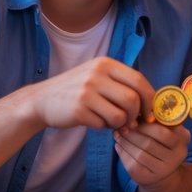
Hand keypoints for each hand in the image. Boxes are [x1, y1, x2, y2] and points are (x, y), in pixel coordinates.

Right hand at [32, 57, 153, 130]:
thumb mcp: (97, 76)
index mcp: (105, 64)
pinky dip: (103, 127)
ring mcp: (87, 92)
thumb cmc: (76, 90)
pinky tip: (94, 121)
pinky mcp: (79, 110)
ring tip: (111, 122)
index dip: (149, 99)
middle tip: (132, 123)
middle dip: (137, 115)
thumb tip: (150, 105)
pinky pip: (103, 124)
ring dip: (120, 124)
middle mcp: (96, 74)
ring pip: (120, 115)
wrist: (42, 100)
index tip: (150, 113)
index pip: (139, 80)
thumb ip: (121, 85)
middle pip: (132, 99)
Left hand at [113, 122, 190, 186]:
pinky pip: (133, 164)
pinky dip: (123, 152)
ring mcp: (163, 170)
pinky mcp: (148, 178)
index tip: (133, 117)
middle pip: (149, 143)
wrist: (162, 172)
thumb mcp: (166, 128)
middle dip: (133, 133)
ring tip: (117, 133)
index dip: (145, 124)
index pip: (163, 131)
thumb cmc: (162, 142)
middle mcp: (177, 156)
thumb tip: (136, 111)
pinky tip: (119, 144)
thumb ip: (156, 119)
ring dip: (125, 141)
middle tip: (122, 126)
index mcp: (183, 138)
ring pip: (139, 154)